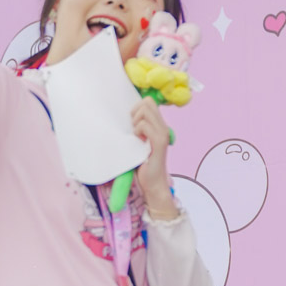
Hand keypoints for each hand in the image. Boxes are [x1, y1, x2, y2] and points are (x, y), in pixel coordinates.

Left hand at [132, 99, 178, 218]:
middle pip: (147, 102)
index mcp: (159, 126)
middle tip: (134, 130)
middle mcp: (163, 127)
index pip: (149, 102)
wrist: (153, 183)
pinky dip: (137, 131)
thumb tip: (122, 118)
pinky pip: (144, 125)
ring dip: (136, 122)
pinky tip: (138, 141)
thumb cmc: (143, 165)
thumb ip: (136, 129)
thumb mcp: (138, 142)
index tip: (132, 124)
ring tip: (137, 136)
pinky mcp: (159, 142)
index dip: (137, 108)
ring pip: (146, 110)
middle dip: (135, 113)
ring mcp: (163, 133)